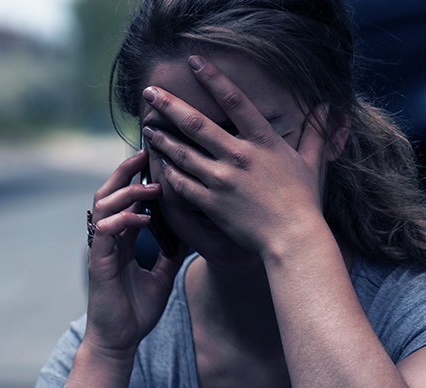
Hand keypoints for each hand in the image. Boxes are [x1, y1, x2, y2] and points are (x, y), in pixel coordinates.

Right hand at [86, 150, 185, 355]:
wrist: (120, 340)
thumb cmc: (136, 311)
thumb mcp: (163, 277)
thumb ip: (171, 254)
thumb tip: (192, 235)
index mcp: (121, 240)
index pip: (125, 199)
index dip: (137, 178)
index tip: (156, 160)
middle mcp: (108, 239)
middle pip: (109, 193)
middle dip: (126, 172)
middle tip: (147, 154)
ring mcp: (101, 249)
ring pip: (103, 206)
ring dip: (127, 192)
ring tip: (151, 186)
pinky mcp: (98, 262)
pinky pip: (105, 232)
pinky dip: (124, 220)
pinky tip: (143, 217)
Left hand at [140, 55, 332, 255]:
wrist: (294, 239)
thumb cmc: (304, 201)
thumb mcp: (312, 162)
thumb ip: (316, 133)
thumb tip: (328, 106)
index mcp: (264, 142)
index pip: (235, 101)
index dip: (213, 78)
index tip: (194, 61)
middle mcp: (240, 157)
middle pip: (197, 124)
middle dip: (170, 106)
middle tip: (150, 92)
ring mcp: (223, 180)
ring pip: (183, 154)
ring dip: (162, 139)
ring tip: (147, 127)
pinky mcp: (212, 203)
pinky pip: (182, 184)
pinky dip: (169, 173)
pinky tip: (158, 164)